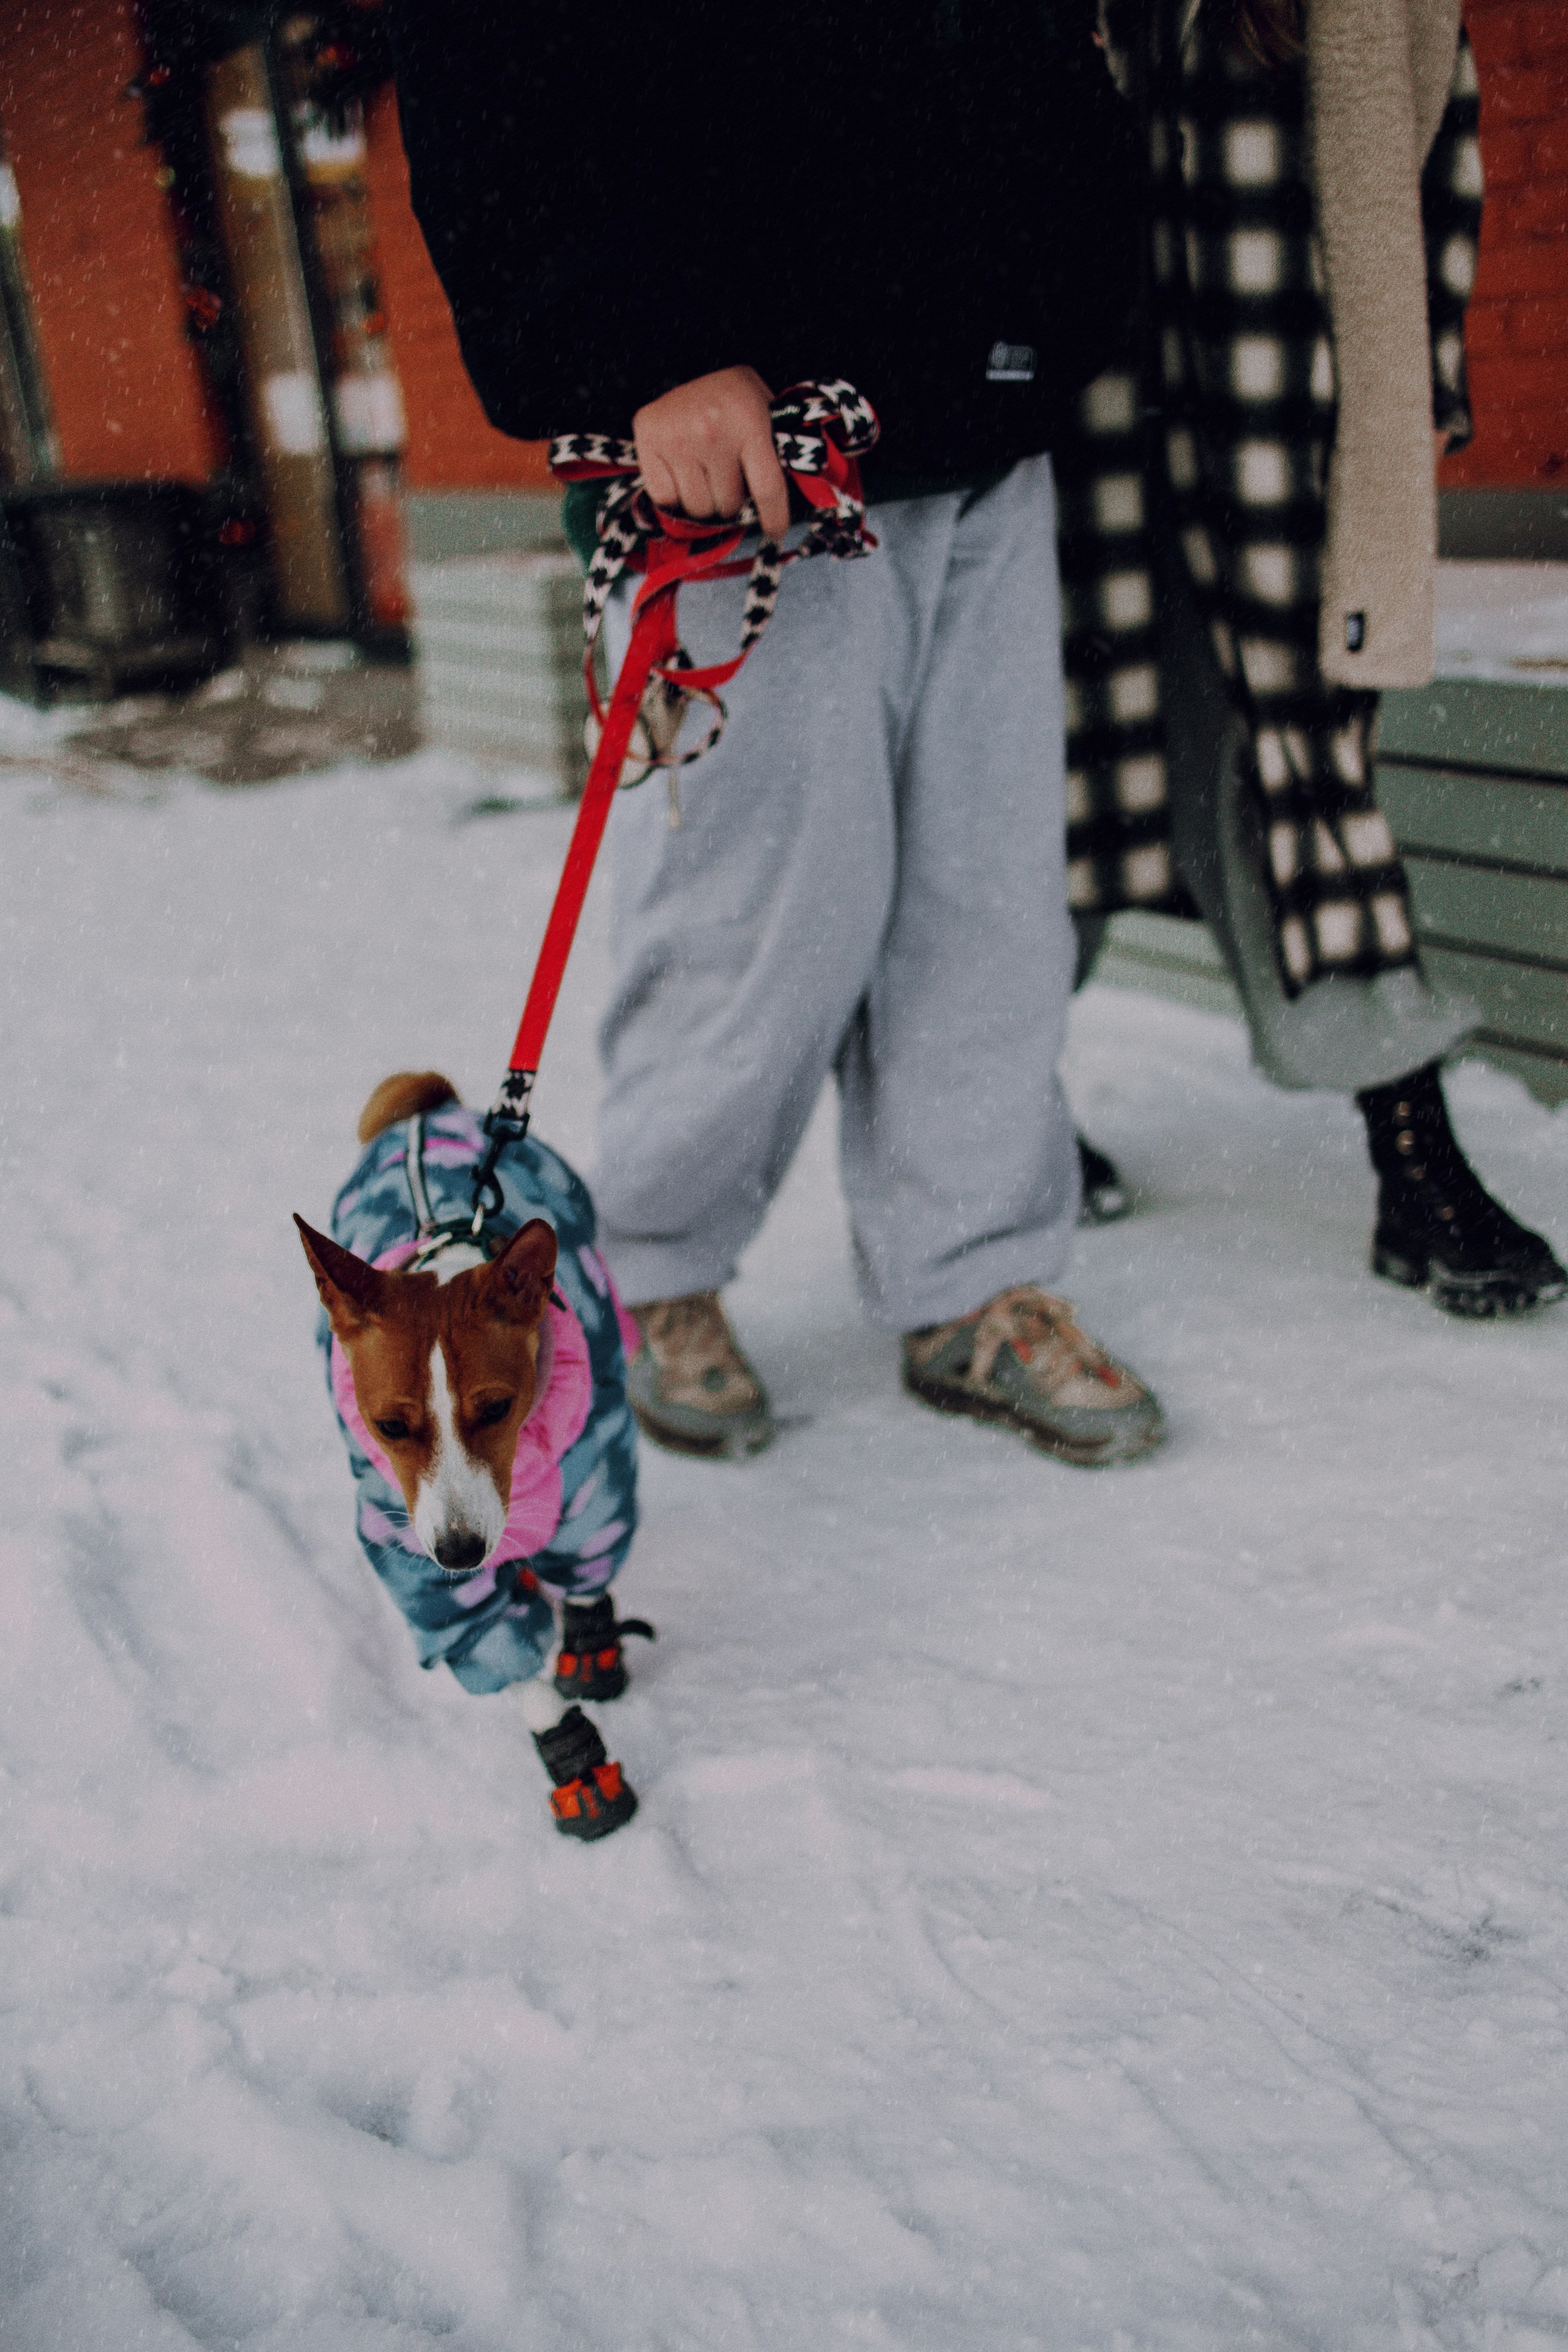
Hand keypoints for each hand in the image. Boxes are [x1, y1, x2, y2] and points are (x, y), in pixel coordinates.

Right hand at [633, 365, 790, 541]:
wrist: (683, 365)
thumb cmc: (732, 398)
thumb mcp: (764, 409)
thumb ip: (778, 448)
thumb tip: (797, 494)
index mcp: (750, 420)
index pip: (767, 489)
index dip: (774, 519)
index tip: (775, 535)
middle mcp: (712, 430)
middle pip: (729, 505)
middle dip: (732, 501)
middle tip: (728, 481)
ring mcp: (677, 438)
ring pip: (698, 509)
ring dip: (704, 502)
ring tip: (704, 476)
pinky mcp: (648, 442)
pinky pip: (666, 500)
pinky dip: (675, 497)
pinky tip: (681, 473)